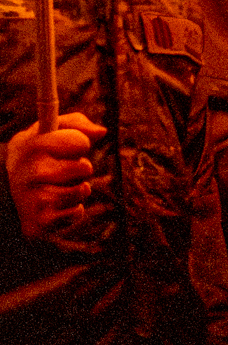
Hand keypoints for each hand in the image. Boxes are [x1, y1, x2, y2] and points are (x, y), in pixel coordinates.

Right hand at [7, 113, 106, 240]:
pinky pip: (76, 212)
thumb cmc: (39, 156)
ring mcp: (30, 198)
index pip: (80, 142)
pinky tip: (56, 206)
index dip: (81, 144)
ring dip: (79, 189)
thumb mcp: (52, 132)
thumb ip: (78, 124)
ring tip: (60, 187)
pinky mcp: (39, 221)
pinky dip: (73, 209)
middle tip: (64, 170)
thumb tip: (101, 132)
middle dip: (82, 169)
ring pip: (82, 191)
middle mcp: (28, 171)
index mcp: (32, 145)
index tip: (68, 148)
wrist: (6, 197)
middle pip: (85, 168)